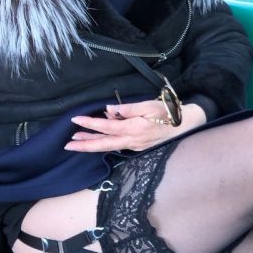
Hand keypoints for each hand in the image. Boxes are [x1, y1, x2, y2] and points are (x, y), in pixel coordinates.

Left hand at [63, 99, 206, 153]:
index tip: (75, 120)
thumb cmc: (168, 113)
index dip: (90, 123)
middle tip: (67, 145)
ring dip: (91, 145)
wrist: (185, 126)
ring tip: (76, 143)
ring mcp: (134, 146)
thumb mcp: (149, 105)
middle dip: (84, 145)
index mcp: (134, 129)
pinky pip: (116, 145)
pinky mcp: (137, 146)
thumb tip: (109, 110)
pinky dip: (104, 143)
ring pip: (108, 147)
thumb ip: (128, 109)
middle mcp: (132, 141)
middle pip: (103, 144)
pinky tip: (96, 140)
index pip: (107, 126)